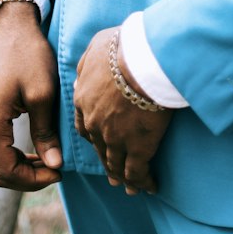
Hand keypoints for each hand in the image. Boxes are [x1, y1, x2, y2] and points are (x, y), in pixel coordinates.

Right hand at [0, 2, 62, 190]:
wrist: (9, 24)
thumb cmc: (29, 54)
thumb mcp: (43, 92)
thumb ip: (45, 133)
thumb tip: (54, 166)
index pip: (7, 172)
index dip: (34, 180)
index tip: (59, 172)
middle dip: (27, 179)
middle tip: (56, 171)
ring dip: (20, 168)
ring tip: (49, 162)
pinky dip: (13, 155)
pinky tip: (35, 149)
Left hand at [73, 27, 171, 195]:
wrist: (143, 60)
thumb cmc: (123, 46)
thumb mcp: (96, 47)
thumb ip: (87, 65)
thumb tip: (82, 76)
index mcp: (84, 100)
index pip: (83, 126)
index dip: (93, 136)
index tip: (100, 142)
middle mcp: (95, 124)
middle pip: (99, 148)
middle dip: (107, 161)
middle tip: (114, 173)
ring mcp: (115, 138)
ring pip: (116, 164)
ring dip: (123, 177)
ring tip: (130, 186)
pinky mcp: (138, 147)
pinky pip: (137, 172)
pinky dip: (143, 182)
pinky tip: (151, 187)